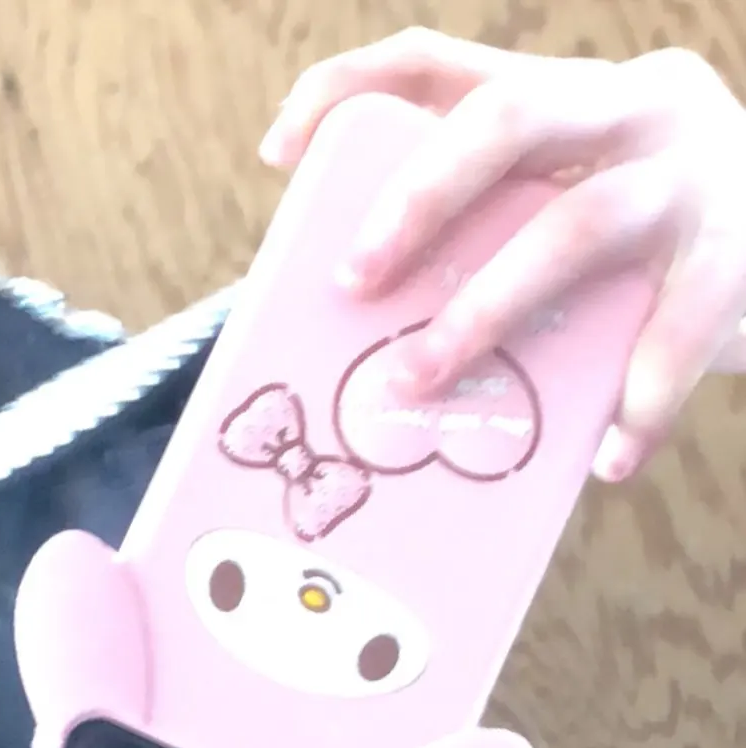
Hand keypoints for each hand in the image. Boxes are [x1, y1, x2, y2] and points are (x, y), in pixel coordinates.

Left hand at [259, 31, 745, 479]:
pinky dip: (635, 404)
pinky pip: (673, 337)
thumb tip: (369, 329)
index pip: (440, 61)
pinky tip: (607, 457)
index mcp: (572, 95)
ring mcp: (692, 176)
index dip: (350, 90)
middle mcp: (634, 109)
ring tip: (425, 382)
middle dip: (416, 197)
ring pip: (572, 227)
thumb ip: (500, 236)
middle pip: (506, 117)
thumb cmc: (661, 252)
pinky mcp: (740, 257)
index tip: (277, 153)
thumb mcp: (583, 208)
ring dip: (486, 312)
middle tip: (351, 282)